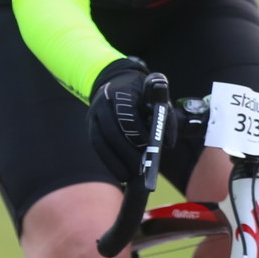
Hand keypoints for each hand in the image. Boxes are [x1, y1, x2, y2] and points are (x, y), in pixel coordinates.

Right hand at [88, 57, 161, 179]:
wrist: (118, 81)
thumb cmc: (144, 94)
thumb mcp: (157, 98)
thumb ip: (165, 116)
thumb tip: (167, 143)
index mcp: (122, 90)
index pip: (126, 112)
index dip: (137, 131)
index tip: (149, 146)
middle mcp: (104, 100)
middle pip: (111, 130)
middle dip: (126, 152)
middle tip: (140, 168)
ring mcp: (94, 113)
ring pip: (99, 141)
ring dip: (115, 161)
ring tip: (129, 176)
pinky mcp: (91, 125)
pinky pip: (97, 145)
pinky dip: (108, 160)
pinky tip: (120, 172)